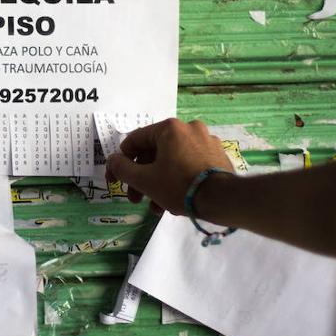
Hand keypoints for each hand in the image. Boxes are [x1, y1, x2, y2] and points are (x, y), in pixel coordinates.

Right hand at [105, 118, 233, 215]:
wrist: (222, 199)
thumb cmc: (178, 185)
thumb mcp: (144, 180)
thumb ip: (123, 169)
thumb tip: (113, 161)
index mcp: (169, 128)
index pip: (135, 141)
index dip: (120, 162)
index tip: (116, 182)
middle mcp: (188, 128)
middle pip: (154, 153)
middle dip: (142, 178)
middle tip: (136, 198)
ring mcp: (206, 141)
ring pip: (171, 161)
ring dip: (158, 183)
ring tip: (156, 207)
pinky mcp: (217, 155)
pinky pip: (188, 165)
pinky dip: (177, 180)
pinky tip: (174, 201)